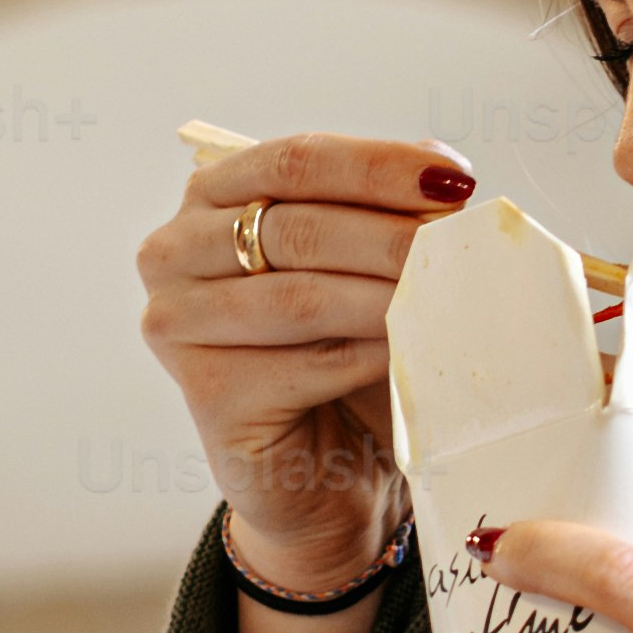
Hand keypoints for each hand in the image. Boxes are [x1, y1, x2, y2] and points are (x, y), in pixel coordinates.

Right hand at [138, 131, 481, 589]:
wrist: (323, 471)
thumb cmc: (342, 356)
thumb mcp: (363, 267)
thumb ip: (389, 212)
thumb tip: (445, 175)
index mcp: (210, 198)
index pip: (295, 161)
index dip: (379, 165)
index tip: (455, 177)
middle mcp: (174, 252)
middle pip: (297, 226)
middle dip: (391, 234)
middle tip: (459, 246)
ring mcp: (178, 324)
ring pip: (301, 296)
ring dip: (385, 295)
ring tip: (447, 297)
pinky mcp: (207, 393)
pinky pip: (306, 363)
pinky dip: (370, 355)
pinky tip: (410, 354)